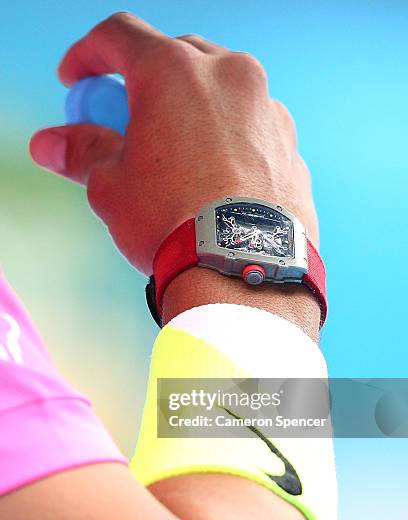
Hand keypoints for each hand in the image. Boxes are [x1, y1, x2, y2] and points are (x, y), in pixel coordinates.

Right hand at [30, 12, 317, 275]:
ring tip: (175, 154)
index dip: (89, 54)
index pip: (119, 35)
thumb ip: (83, 151)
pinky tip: (215, 175)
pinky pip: (249, 125)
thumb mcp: (112, 186)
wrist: (242, 271)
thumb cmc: (174, 224)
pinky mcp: (290, 142)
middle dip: (145, 82)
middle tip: (127, 120)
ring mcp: (267, 107)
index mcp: (174, 72)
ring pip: (219, 91)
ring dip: (191, 110)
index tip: (78, 80)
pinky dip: (227, 137)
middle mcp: (229, 76)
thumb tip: (52, 144)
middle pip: (175, 57)